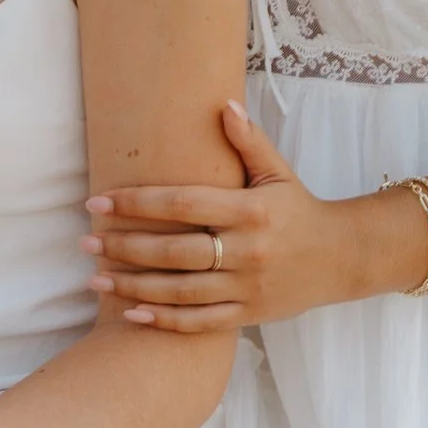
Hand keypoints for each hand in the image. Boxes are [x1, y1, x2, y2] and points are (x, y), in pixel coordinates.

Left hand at [88, 100, 368, 327]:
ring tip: (95, 277)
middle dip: (125, 247)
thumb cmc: (299, 209)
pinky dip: (164, 320)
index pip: (183, 204)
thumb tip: (222, 105)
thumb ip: (249, 141)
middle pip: (175, 251)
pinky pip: (200, 322)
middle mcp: (247, 251)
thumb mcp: (279, 171)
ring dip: (133, 285)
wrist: (342, 258)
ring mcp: (247, 287)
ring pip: (181, 291)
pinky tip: (130, 313)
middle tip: (85, 240)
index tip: (100, 201)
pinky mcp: (248, 315)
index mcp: (251, 211)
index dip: (138, 203)